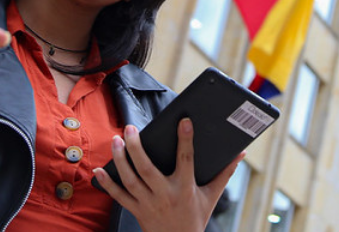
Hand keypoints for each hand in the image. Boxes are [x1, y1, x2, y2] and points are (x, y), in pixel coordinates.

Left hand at [94, 119, 244, 231]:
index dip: (185, 140)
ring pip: (131, 180)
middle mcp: (165, 195)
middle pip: (147, 169)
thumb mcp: (211, 195)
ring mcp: (149, 204)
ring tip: (116, 140)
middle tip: (130, 128)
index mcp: (185, 188)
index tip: (183, 121)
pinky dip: (108, 184)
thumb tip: (240, 153)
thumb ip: (224, 173)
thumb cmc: (196, 217)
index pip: (186, 160)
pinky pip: (119, 197)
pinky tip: (98, 170)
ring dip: (121, 159)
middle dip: (137, 148)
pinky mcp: (137, 211)